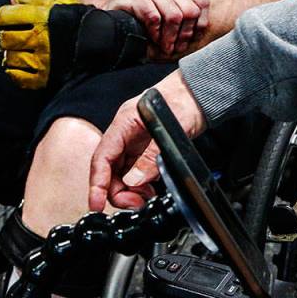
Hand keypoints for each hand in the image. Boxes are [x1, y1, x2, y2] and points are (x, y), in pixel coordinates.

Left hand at [0, 0, 83, 88]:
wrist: (103, 41)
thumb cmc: (79, 18)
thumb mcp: (59, 0)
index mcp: (41, 17)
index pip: (5, 16)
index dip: (2, 16)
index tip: (6, 19)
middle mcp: (39, 39)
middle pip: (5, 38)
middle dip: (5, 36)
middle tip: (11, 35)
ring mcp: (42, 60)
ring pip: (11, 58)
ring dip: (10, 54)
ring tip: (18, 50)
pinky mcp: (45, 77)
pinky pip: (19, 77)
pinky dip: (15, 71)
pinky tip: (20, 65)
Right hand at [89, 70, 206, 209]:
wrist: (200, 93)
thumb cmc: (184, 100)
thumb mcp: (167, 130)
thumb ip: (150, 156)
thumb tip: (134, 181)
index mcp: (124, 124)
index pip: (102, 158)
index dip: (97, 183)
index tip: (96, 204)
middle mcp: (125, 134)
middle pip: (110, 171)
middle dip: (118, 191)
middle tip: (135, 204)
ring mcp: (135, 142)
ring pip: (122, 174)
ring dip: (129, 191)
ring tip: (144, 198)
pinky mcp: (146, 149)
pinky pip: (135, 172)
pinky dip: (139, 185)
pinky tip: (150, 191)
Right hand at [101, 0, 209, 58]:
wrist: (114, 19)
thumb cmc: (146, 20)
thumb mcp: (170, 15)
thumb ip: (188, 14)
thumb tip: (204, 25)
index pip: (202, 2)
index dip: (200, 24)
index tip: (192, 39)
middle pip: (190, 10)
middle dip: (185, 34)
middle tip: (177, 47)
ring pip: (174, 16)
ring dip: (170, 37)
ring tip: (166, 47)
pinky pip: (155, 18)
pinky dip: (156, 33)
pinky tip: (154, 39)